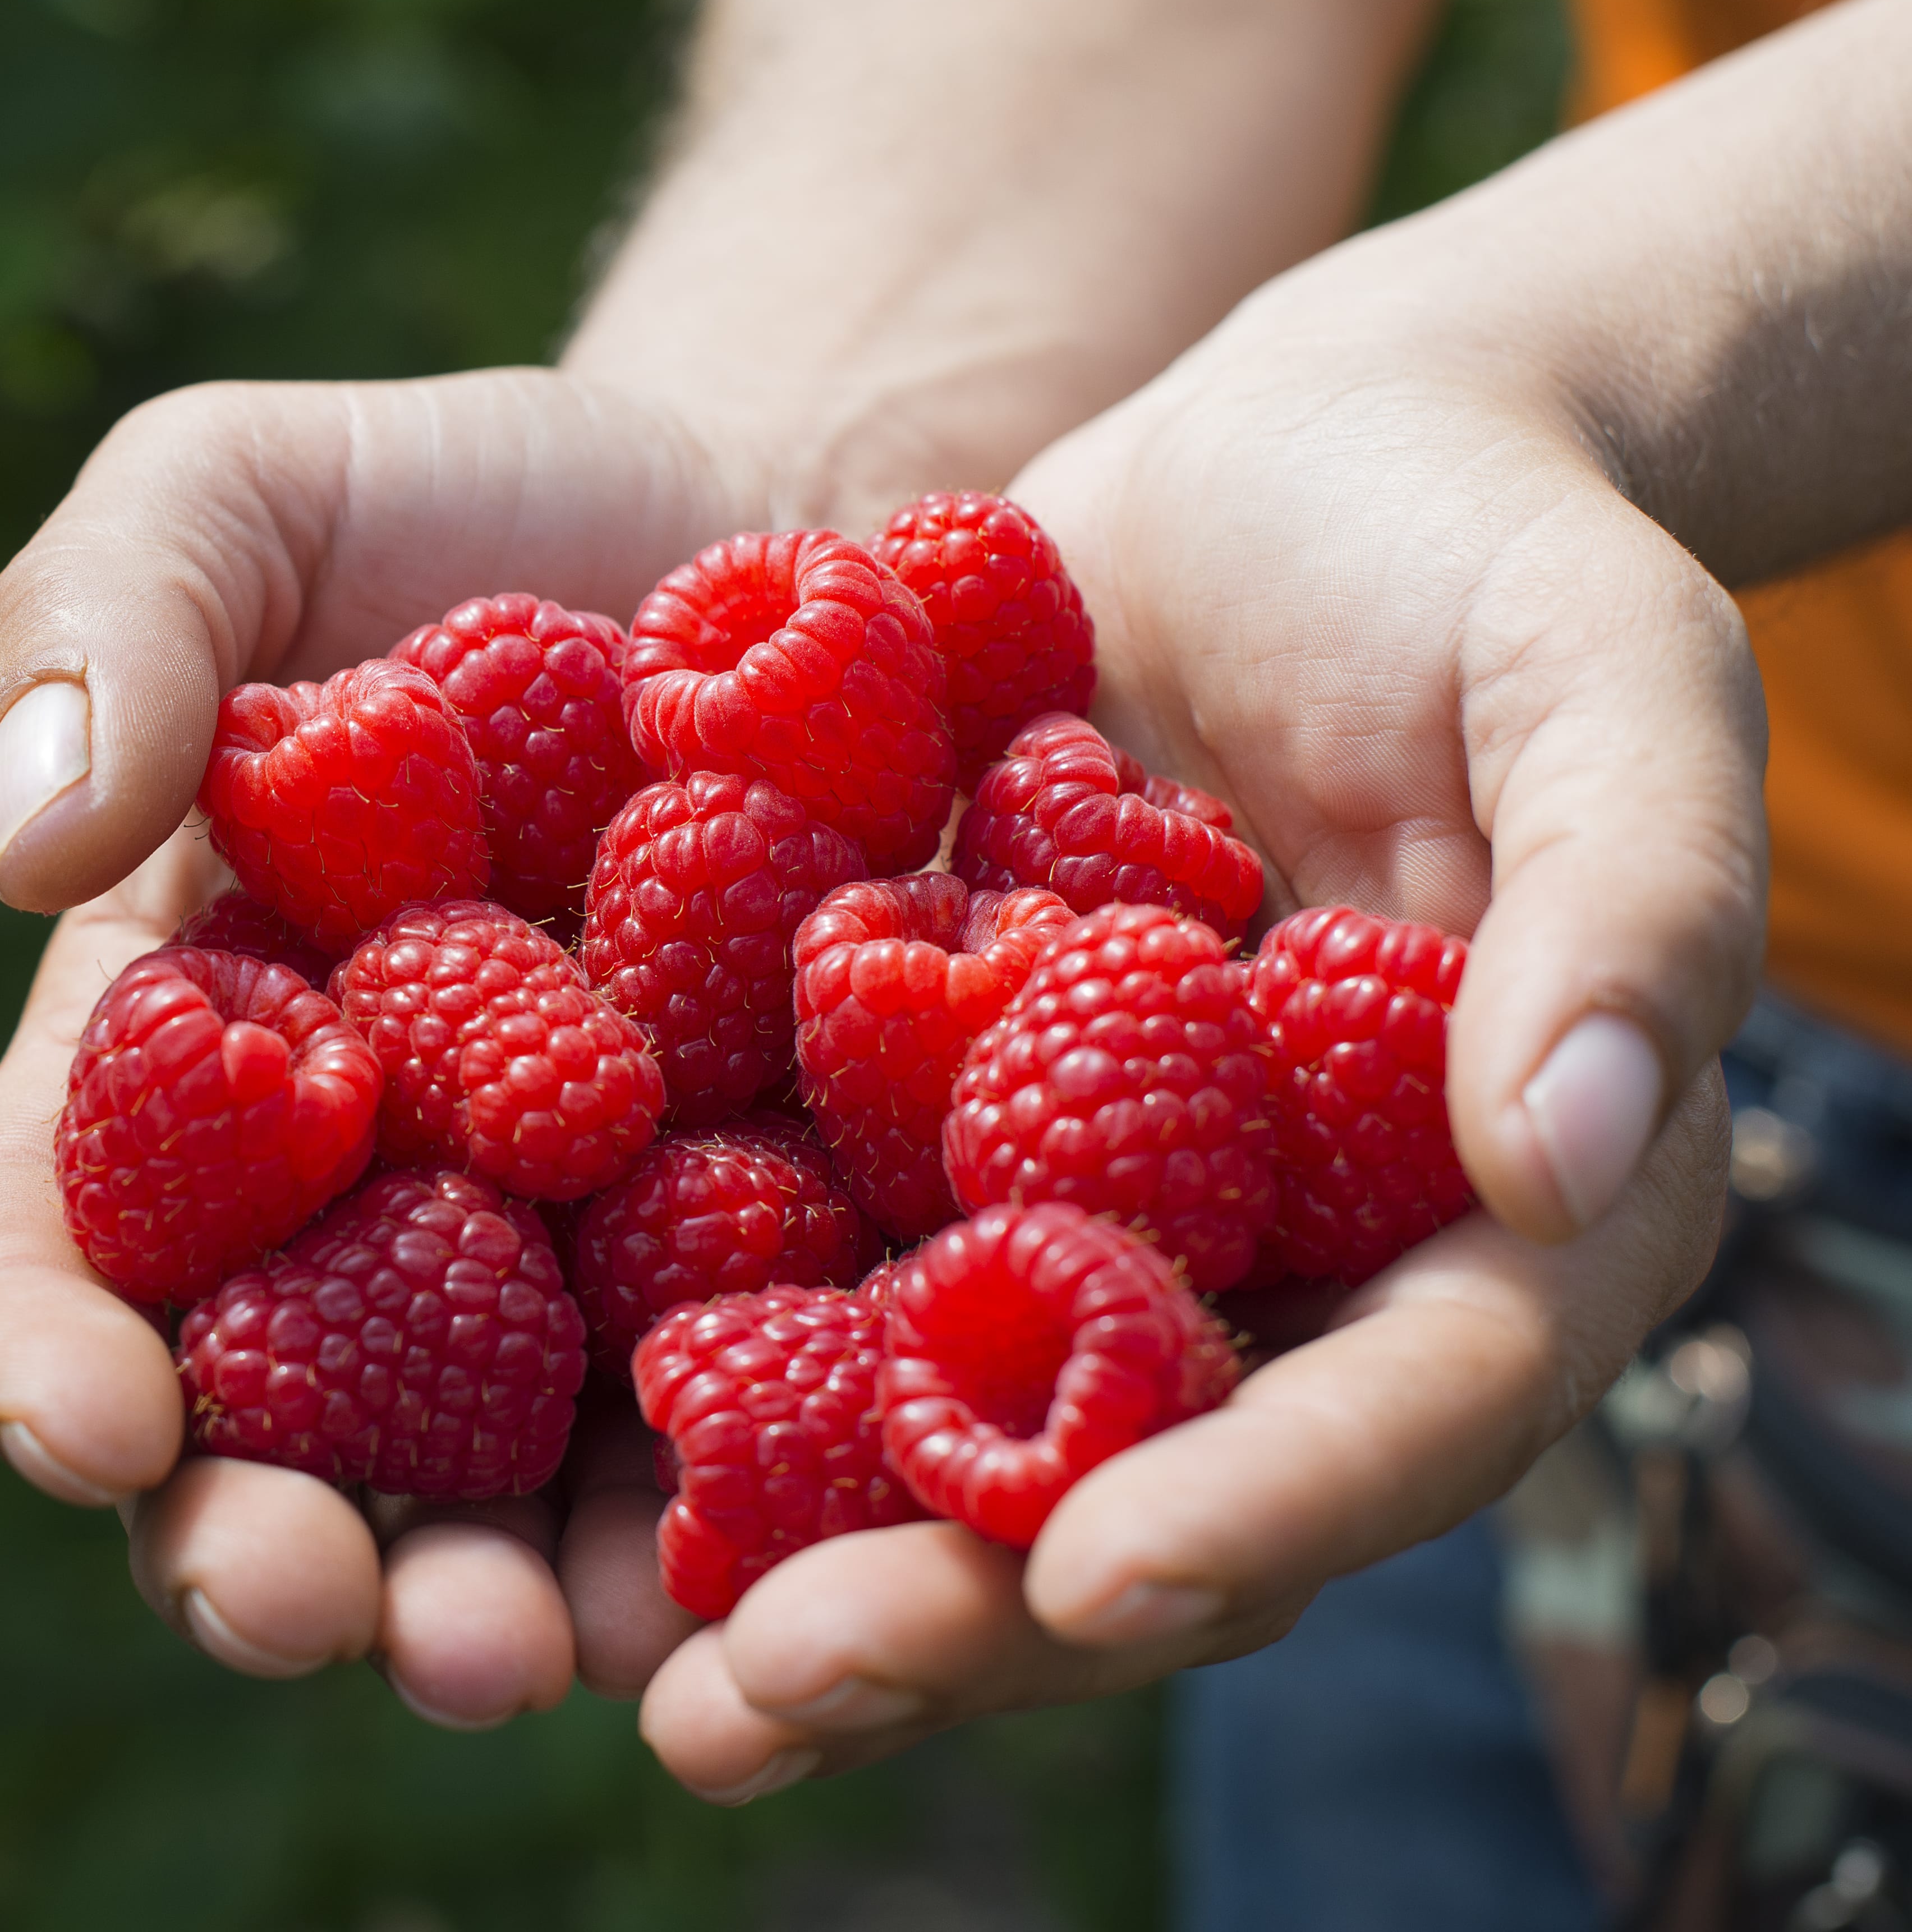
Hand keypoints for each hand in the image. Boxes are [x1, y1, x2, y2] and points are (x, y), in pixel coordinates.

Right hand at [0, 368, 775, 1724]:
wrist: (790, 512)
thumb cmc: (472, 504)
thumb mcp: (250, 488)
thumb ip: (104, 614)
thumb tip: (27, 846)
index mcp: (181, 1058)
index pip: (52, 1241)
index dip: (46, 1351)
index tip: (93, 1423)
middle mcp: (354, 1209)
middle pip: (262, 1434)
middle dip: (266, 1549)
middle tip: (316, 1604)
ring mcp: (573, 1264)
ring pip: (502, 1495)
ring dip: (501, 1600)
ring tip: (536, 1650)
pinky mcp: (788, 1268)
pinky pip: (757, 1433)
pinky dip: (755, 1522)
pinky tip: (790, 1569)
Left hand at [637, 284, 1760, 1796]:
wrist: (1272, 464)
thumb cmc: (1481, 546)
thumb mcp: (1606, 673)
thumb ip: (1631, 903)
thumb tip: (1573, 1154)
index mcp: (1485, 1219)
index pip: (1388, 1417)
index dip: (1248, 1514)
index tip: (1092, 1586)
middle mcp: (1270, 1257)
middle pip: (1126, 1487)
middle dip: (953, 1609)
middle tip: (764, 1697)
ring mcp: (1075, 1205)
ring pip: (936, 1428)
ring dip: (786, 1550)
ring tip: (621, 1663)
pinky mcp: (914, 1118)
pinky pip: (801, 1261)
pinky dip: (683, 1358)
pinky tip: (529, 1442)